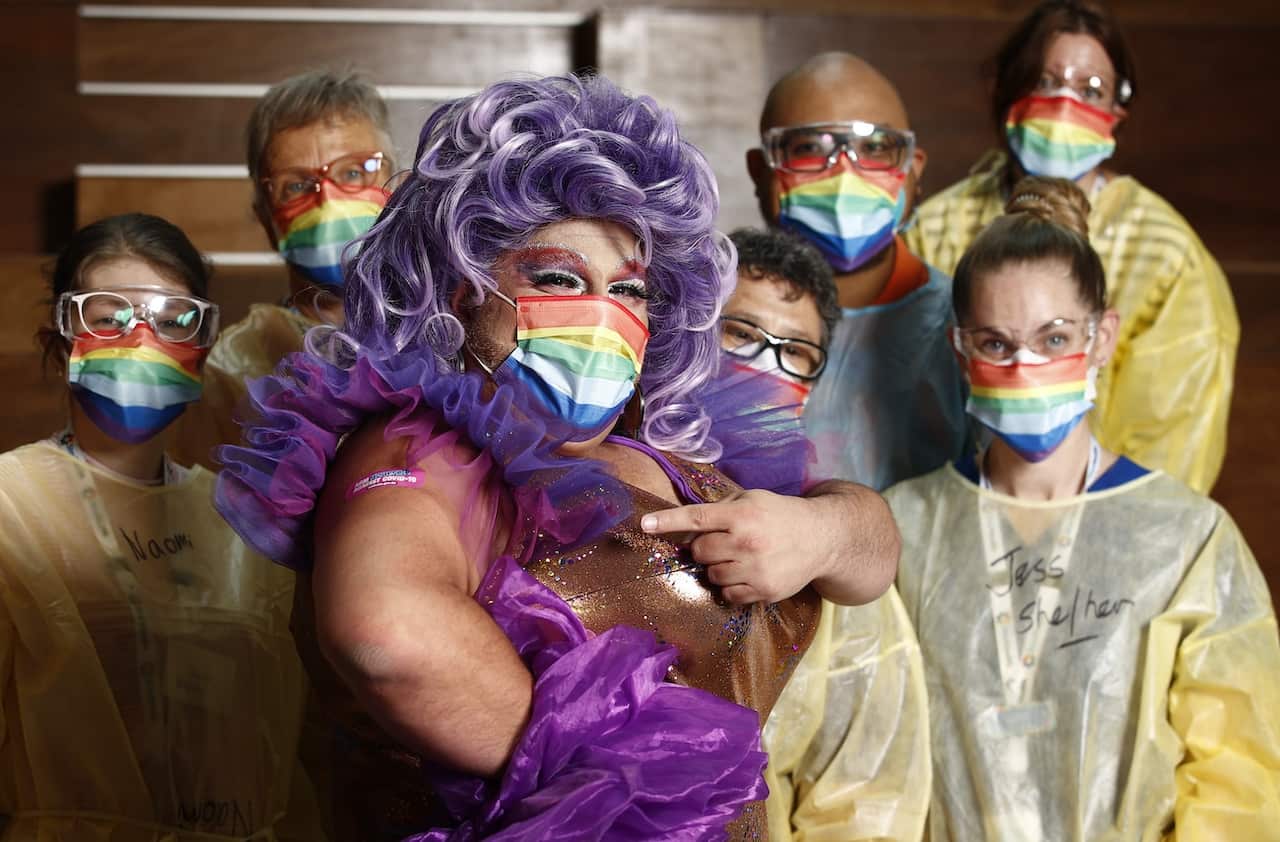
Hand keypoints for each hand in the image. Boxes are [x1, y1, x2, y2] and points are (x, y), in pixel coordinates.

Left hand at [641, 480, 898, 606]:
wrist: (822, 539)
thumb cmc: (781, 515)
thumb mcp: (754, 499)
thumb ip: (723, 507)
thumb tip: (687, 520)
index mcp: (742, 514)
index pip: (696, 518)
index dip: (667, 522)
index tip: (644, 525)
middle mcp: (747, 541)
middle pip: (699, 551)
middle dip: (704, 548)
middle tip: (722, 542)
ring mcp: (756, 569)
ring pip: (712, 575)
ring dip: (717, 567)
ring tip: (738, 557)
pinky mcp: (764, 591)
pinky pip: (728, 594)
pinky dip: (730, 586)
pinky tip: (747, 574)